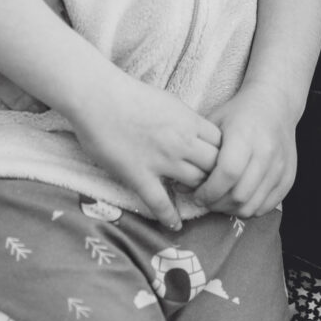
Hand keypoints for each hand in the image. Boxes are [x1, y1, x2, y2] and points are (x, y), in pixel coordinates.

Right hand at [66, 72, 221, 227]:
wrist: (97, 97)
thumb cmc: (129, 94)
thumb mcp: (168, 101)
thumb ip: (184, 120)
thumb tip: (194, 131)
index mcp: (189, 120)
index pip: (222, 144)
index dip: (224, 155)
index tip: (219, 162)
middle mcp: (181, 142)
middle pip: (215, 166)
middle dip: (216, 176)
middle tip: (211, 184)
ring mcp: (161, 160)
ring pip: (195, 184)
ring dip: (197, 193)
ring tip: (196, 200)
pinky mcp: (139, 175)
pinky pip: (160, 202)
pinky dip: (170, 217)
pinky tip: (174, 225)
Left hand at [193, 82, 301, 218]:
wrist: (275, 103)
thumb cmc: (239, 113)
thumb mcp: (214, 124)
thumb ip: (198, 154)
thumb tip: (179, 187)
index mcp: (246, 136)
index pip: (227, 174)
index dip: (209, 191)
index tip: (197, 194)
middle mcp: (267, 153)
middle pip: (239, 194)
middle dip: (217, 204)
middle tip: (205, 200)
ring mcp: (280, 167)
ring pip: (252, 205)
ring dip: (232, 209)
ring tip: (220, 201)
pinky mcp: (288, 177)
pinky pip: (267, 207)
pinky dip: (249, 209)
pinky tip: (238, 199)